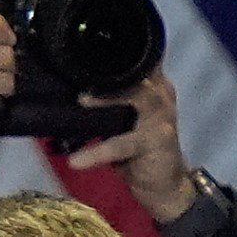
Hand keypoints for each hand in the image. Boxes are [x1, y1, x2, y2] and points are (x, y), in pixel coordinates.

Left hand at [68, 69, 195, 222]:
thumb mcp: (124, 120)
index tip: (83, 50)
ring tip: (82, 100)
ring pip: (136, 97)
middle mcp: (161, 94)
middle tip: (77, 72)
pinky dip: (97, 152)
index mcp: (154, 85)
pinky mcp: (157, 140)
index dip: (112, 54)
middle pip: (137, 72)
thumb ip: (109, 101)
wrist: (166, 185)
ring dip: (107, 98)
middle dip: (108, 72)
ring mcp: (162, 116)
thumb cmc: (139, 150)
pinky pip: (122, 144)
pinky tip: (76, 160)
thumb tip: (71, 88)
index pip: (135, 60)